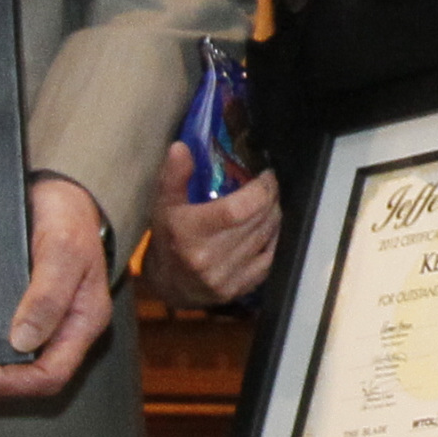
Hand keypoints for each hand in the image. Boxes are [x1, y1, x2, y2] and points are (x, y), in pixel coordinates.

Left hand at [0, 176, 116, 401]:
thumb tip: (24, 340)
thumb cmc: (69, 221)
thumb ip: (49, 295)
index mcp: (79, 325)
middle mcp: (55, 334)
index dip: (10, 382)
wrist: (59, 197)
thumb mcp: (64, 251)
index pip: (49, 375)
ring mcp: (33, 330)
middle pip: (17, 383)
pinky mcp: (10, 321)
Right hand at [141, 142, 279, 306]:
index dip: (262, 189)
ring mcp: (226, 277)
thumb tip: (180, 147)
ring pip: (266, 238)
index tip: (266, 175)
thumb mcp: (163, 204)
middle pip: (258, 221)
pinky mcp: (239, 289)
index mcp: (189, 233)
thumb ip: (173, 175)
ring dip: (274, 217)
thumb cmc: (168, 238)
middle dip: (270, 199)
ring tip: (270, 203)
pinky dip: (274, 240)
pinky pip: (270, 260)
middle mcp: (208, 258)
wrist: (168, 284)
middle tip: (269, 186)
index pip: (240, 209)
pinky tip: (269, 227)